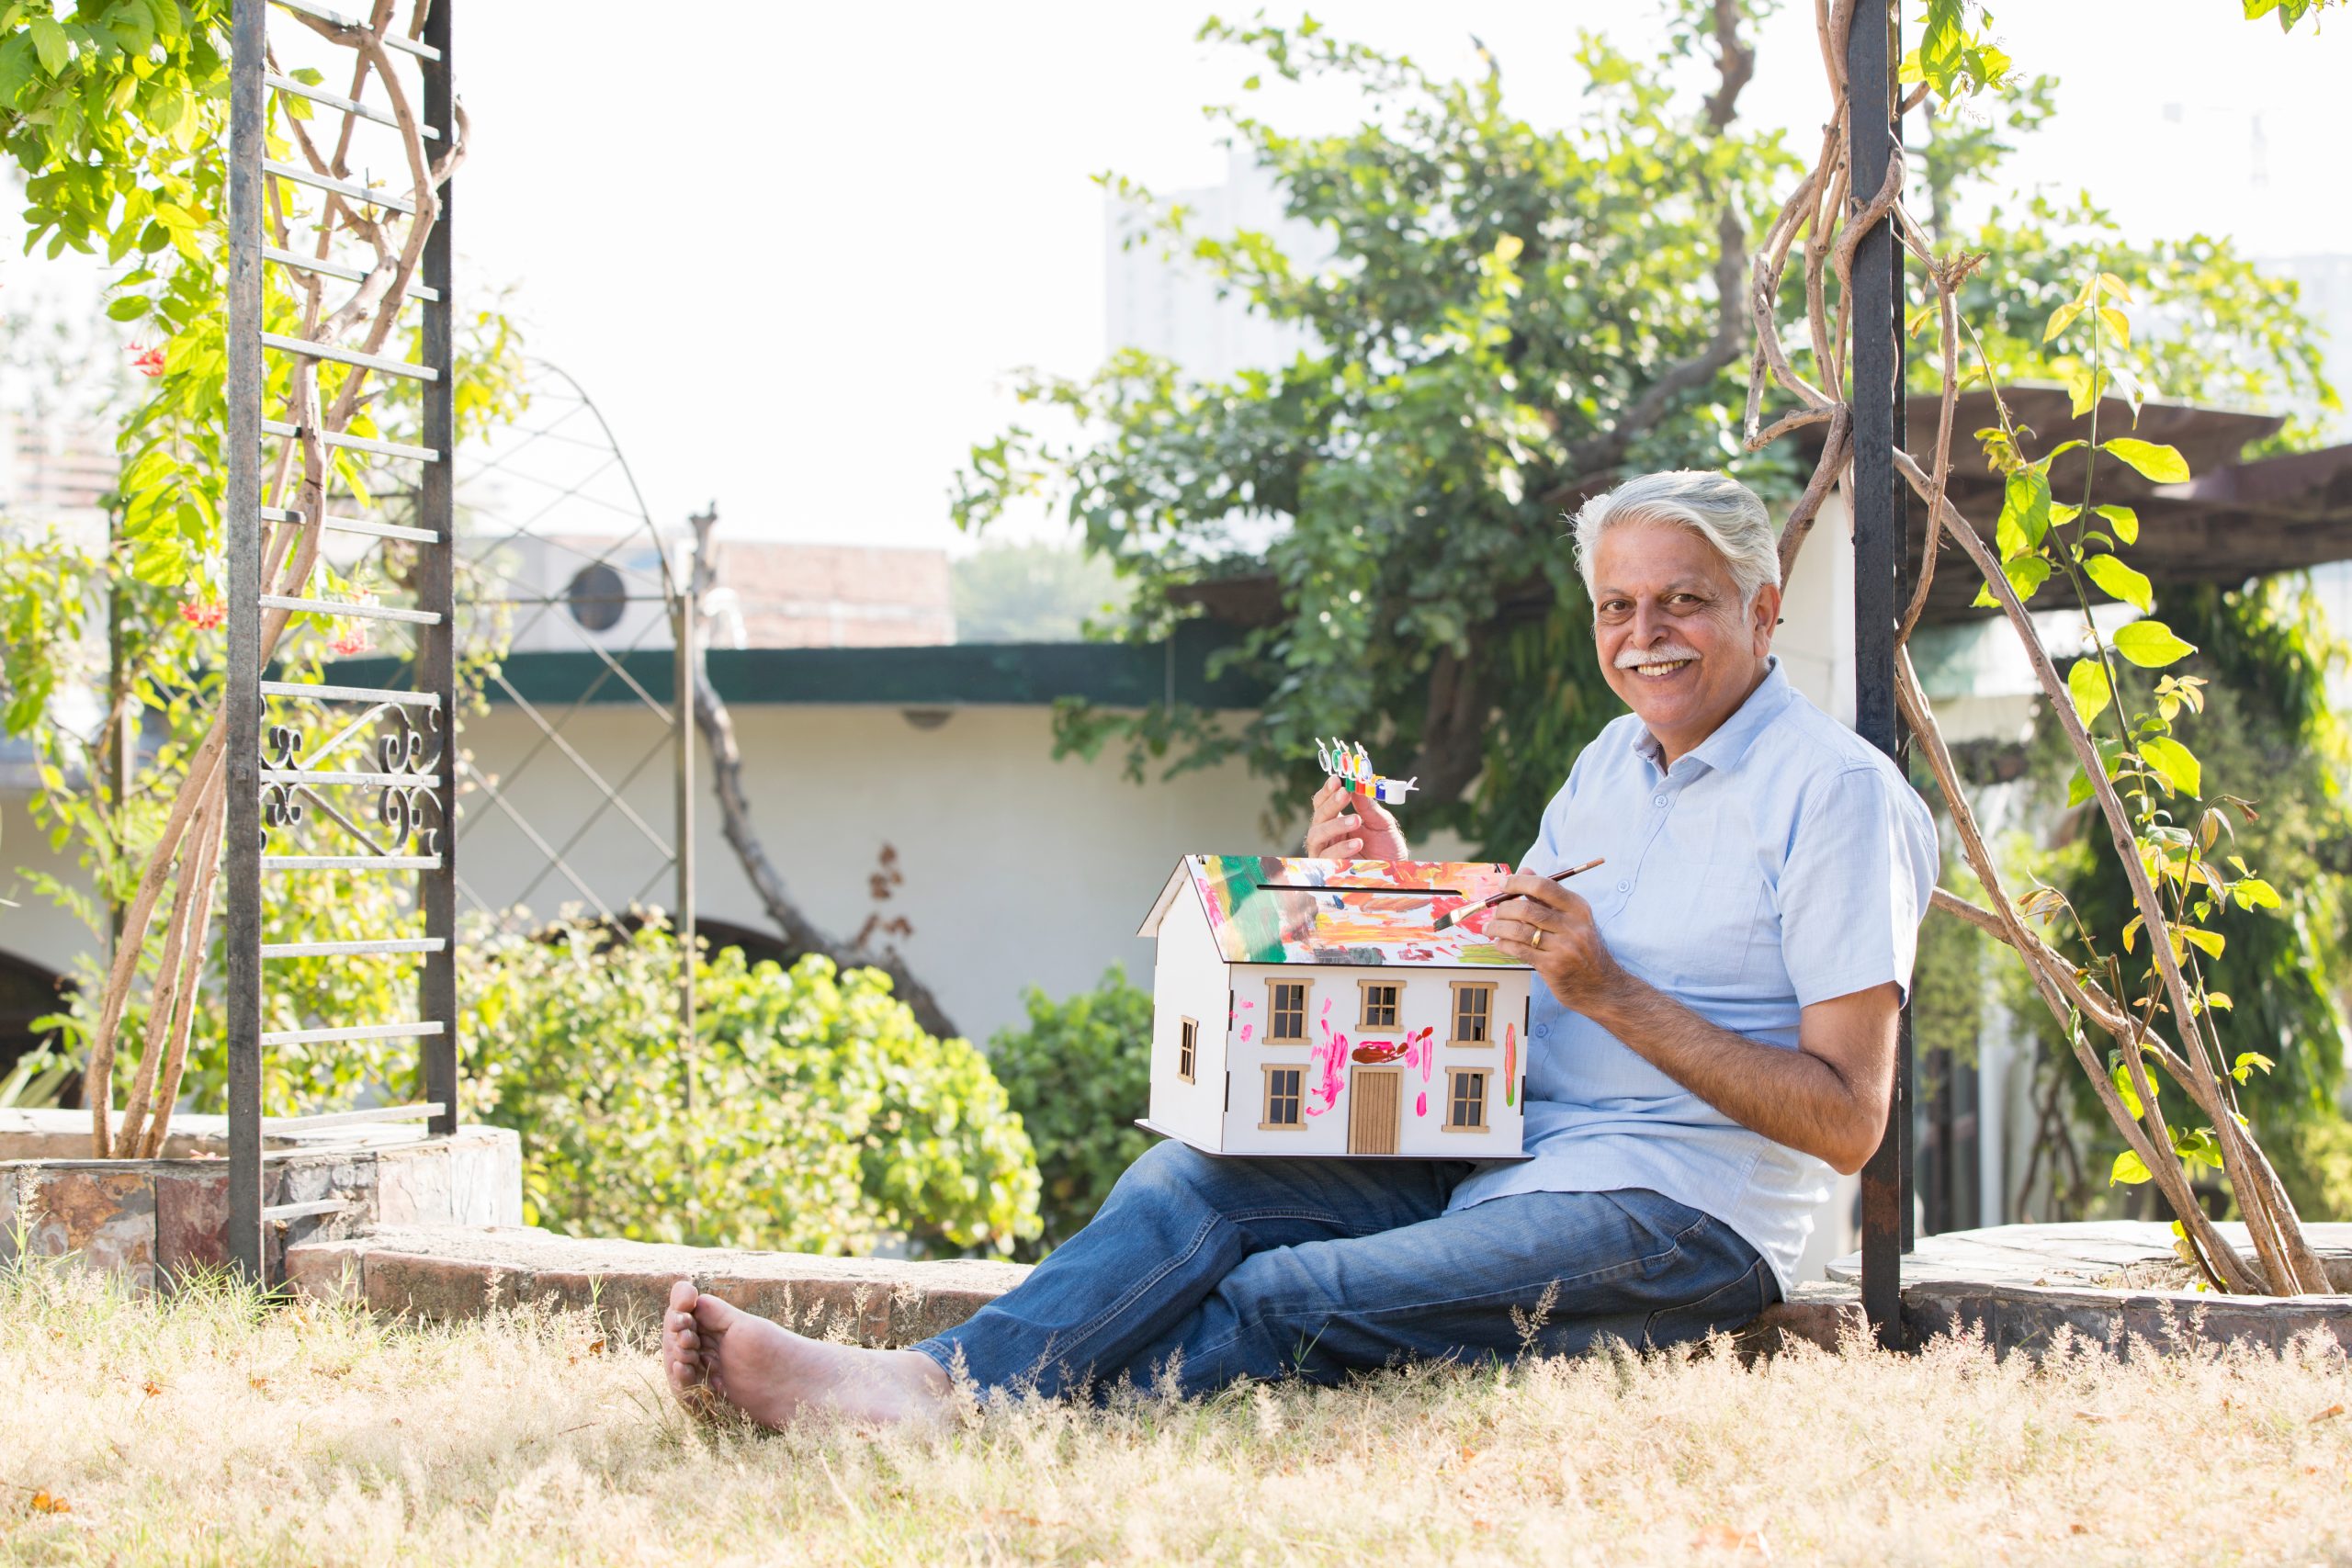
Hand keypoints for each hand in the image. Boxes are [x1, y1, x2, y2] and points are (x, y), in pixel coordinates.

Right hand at [1304, 776, 1408, 860]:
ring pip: (1316, 835)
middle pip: (1318, 816)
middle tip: (1345, 793)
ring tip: (1356, 820)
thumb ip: (1369, 806)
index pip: (1324, 803)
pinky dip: (1341, 848)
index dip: (1328, 790)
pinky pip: (1326, 856)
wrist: (1397, 874)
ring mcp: (1326, 852)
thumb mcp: (1382, 823)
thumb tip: (1358, 784)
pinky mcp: (1328, 869)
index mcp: (1338, 821)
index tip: (1337, 779)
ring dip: (1334, 825)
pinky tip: (1357, 842)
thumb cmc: (1388, 848)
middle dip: (1330, 803)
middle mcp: (1328, 836)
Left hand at [1486, 872, 1625, 1011]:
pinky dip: (1504, 944)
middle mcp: (1573, 926)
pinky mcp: (1553, 967)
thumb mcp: (1573, 918)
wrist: (1602, 986)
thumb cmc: (1582, 948)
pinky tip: (1499, 942)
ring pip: (1520, 931)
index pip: (1544, 886)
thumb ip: (1548, 895)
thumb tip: (1524, 870)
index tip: (1503, 884)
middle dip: (1503, 909)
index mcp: (1578, 908)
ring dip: (1498, 927)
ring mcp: (1563, 948)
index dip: (1518, 882)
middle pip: (1527, 910)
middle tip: (1494, 912)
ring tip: (1490, 928)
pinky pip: (1520, 950)